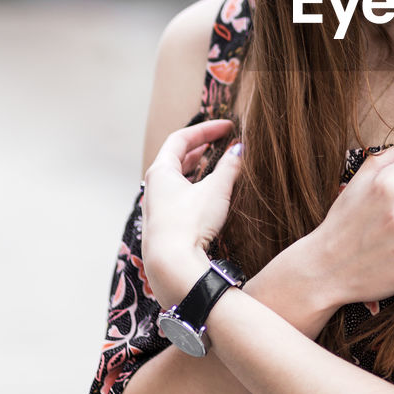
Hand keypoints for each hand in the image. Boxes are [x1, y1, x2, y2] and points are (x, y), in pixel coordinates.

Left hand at [141, 118, 239, 307]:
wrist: (172, 267)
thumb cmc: (189, 224)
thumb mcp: (216, 190)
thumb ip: (229, 167)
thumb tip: (240, 149)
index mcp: (160, 171)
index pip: (181, 138)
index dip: (206, 129)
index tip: (228, 126)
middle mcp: (153, 187)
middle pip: (176, 158)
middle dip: (200, 147)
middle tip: (221, 141)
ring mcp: (156, 208)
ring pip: (177, 179)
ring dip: (198, 169)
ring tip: (216, 164)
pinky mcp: (164, 226)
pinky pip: (179, 197)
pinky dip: (195, 188)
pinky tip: (209, 195)